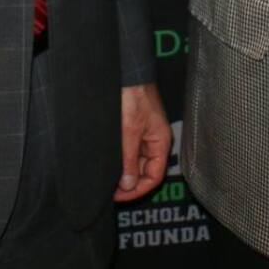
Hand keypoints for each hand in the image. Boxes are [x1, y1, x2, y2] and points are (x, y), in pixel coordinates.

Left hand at [116, 82, 170, 201]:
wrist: (127, 72)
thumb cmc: (133, 96)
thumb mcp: (130, 131)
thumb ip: (129, 159)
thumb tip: (128, 185)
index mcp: (161, 142)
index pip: (154, 176)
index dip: (137, 190)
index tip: (118, 195)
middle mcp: (155, 140)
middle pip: (144, 171)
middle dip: (128, 182)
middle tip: (109, 189)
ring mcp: (144, 134)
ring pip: (135, 162)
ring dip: (123, 171)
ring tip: (107, 178)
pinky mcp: (133, 128)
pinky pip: (129, 150)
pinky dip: (120, 159)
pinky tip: (108, 162)